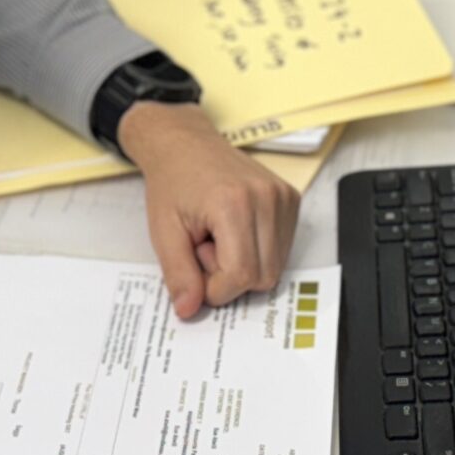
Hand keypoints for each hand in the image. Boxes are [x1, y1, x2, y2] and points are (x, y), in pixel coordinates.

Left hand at [119, 101, 299, 317]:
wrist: (185, 144)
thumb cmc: (172, 183)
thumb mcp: (164, 232)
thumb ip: (178, 274)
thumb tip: (190, 310)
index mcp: (233, 204)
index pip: (241, 276)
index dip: (216, 288)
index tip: (195, 269)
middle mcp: (267, 197)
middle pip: (263, 276)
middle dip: (230, 276)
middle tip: (205, 247)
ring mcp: (283, 196)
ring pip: (275, 266)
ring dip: (245, 263)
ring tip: (220, 236)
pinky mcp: (291, 198)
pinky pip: (282, 248)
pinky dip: (258, 250)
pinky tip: (235, 229)